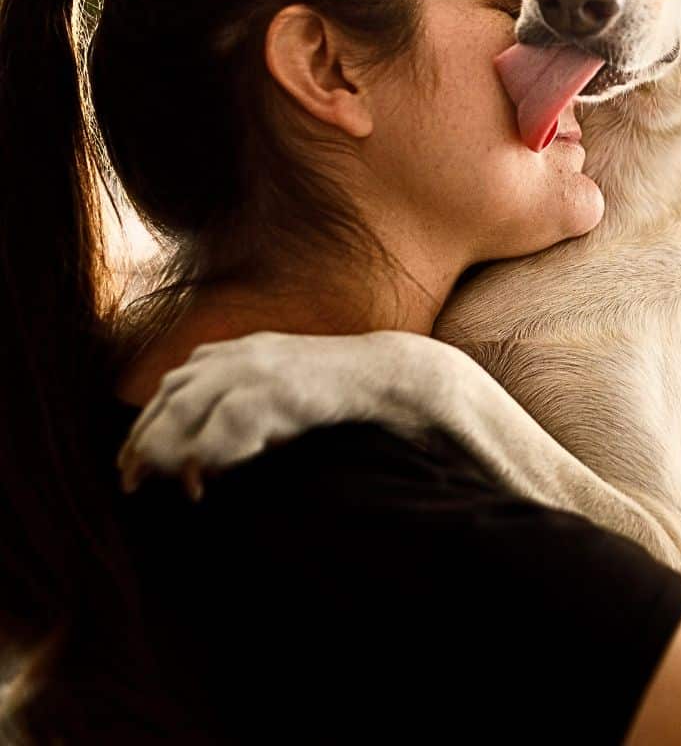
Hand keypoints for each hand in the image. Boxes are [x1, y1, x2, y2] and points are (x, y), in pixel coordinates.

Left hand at [117, 331, 441, 499]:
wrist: (393, 377)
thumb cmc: (338, 393)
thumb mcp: (280, 394)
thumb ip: (241, 410)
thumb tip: (201, 461)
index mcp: (239, 351)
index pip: (174, 383)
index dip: (148, 422)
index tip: (134, 461)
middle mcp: (242, 354)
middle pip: (171, 393)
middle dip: (147, 438)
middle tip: (133, 481)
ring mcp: (261, 368)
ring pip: (188, 404)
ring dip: (168, 447)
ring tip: (164, 483)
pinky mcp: (281, 389)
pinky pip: (229, 421)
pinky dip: (210, 450)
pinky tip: (205, 478)